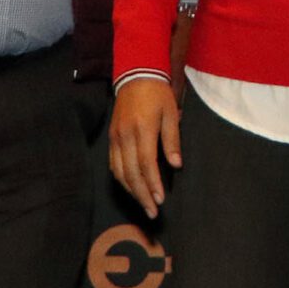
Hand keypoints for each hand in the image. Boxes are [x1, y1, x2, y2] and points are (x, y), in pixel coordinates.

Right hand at [107, 77, 181, 220]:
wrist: (136, 75)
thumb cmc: (158, 94)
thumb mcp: (171, 113)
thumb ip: (172, 140)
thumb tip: (176, 165)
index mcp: (143, 129)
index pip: (146, 164)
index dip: (152, 184)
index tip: (160, 200)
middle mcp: (126, 136)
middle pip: (131, 173)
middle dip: (142, 195)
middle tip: (152, 212)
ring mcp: (115, 138)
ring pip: (120, 172)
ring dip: (131, 191)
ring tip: (143, 204)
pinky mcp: (111, 138)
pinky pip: (113, 164)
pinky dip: (121, 179)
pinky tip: (131, 187)